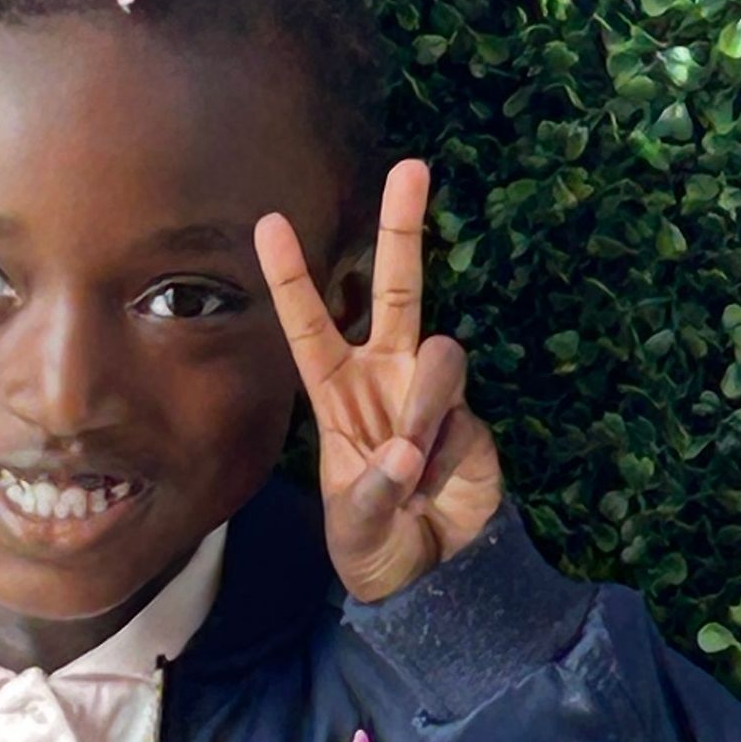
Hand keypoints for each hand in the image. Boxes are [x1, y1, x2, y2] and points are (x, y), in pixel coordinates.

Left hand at [255, 159, 505, 604]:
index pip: (309, 323)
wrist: (431, 575)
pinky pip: (461, 420)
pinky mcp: (472, 419)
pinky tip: (437, 491)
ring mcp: (432, 394)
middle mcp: (385, 377)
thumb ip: (373, 491)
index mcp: (337, 393)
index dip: (291, 275)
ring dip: (423, 413)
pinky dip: (446, 460)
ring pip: (438, 356)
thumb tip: (406, 452)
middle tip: (412, 166)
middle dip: (403, 228)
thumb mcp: (354, 527)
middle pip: (396, 287)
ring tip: (412, 472)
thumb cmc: (373, 543)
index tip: (268, 221)